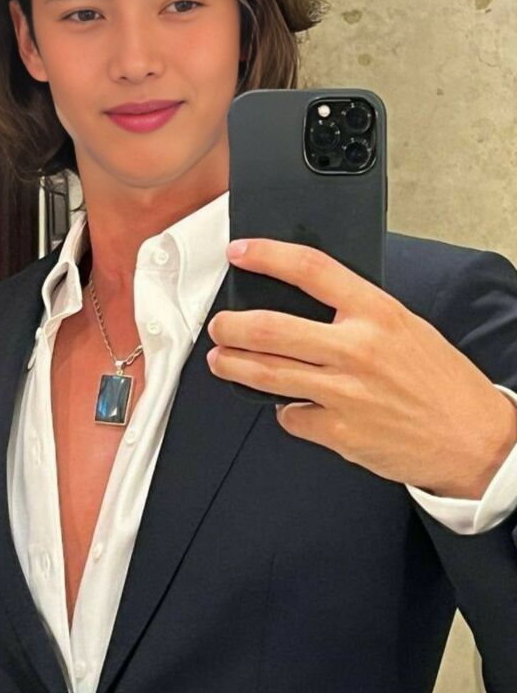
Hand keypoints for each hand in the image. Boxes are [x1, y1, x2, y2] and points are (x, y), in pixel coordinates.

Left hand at [206, 239, 516, 498]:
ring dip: (233, 365)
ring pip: (266, 373)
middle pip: (270, 327)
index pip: (310, 269)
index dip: (267, 256)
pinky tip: (290, 406)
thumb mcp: (406, 326)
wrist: (473, 439)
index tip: (241, 253)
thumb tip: (307, 303)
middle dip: (230, 325)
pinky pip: (290, 416)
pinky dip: (284, 410)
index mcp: (377, 312)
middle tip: (220, 324)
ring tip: (221, 360)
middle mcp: (357, 349)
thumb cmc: (442, 383)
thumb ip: (358, 313)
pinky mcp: (338, 432)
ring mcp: (344, 392)